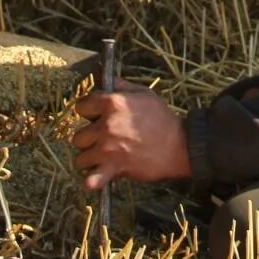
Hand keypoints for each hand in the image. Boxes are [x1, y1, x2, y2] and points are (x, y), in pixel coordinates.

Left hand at [69, 86, 189, 189]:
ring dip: (91, 159)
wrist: (179, 145)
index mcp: (112, 103)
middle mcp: (106, 125)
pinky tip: (97, 178)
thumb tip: (103, 77)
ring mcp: (108, 149)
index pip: (81, 106)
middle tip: (104, 139)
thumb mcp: (144, 94)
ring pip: (81, 158)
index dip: (88, 111)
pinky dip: (92, 181)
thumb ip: (121, 86)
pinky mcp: (114, 168)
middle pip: (78, 136)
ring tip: (104, 157)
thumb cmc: (162, 118)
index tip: (96, 116)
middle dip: (90, 138)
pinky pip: (91, 180)